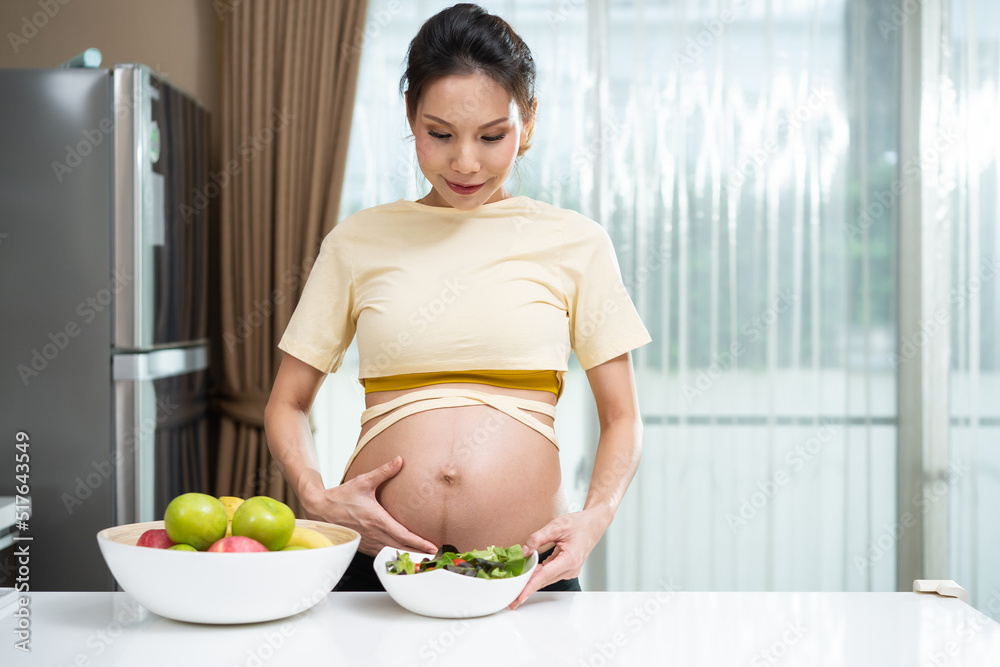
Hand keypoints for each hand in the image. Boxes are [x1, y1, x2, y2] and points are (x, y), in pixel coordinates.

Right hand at [301, 456, 436, 556]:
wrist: (321, 509)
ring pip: (391, 553)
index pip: (403, 535)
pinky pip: (381, 554)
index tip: (432, 546)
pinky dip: (393, 556)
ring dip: (407, 556)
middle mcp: (374, 533)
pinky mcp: (363, 545)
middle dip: (418, 553)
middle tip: (433, 555)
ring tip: (422, 558)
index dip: (419, 542)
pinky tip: (401, 555)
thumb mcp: (364, 481)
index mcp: (377, 519)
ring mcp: (368, 542)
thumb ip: (383, 471)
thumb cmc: (342, 496)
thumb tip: (399, 460)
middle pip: (401, 548)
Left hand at [508, 507, 612, 609]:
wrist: (593, 525)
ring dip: (532, 582)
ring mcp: (570, 570)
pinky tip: (529, 576)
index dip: (531, 587)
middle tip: (512, 600)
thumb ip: (538, 538)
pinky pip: (550, 574)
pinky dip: (539, 575)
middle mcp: (571, 568)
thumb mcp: (557, 526)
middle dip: (527, 588)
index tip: (520, 597)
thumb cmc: (578, 524)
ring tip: (517, 588)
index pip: (545, 575)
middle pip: (544, 580)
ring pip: (547, 579)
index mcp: (570, 558)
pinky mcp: (568, 569)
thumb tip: (524, 551)